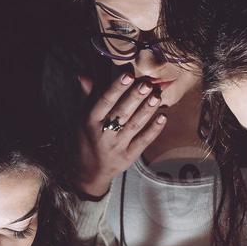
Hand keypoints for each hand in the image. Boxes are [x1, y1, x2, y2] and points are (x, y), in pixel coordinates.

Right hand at [70, 73, 169, 197]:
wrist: (89, 171)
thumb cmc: (87, 137)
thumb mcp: (83, 117)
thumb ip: (88, 96)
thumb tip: (83, 74)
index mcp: (90, 121)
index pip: (104, 102)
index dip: (116, 88)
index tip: (127, 75)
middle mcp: (103, 134)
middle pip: (121, 113)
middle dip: (134, 98)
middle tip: (146, 83)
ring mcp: (117, 147)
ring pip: (134, 126)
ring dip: (147, 110)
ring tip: (157, 96)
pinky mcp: (129, 157)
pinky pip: (143, 142)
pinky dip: (154, 130)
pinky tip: (163, 117)